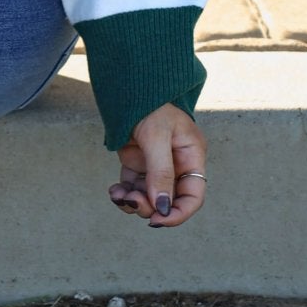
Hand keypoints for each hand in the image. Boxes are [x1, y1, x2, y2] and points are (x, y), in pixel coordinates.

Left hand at [108, 104, 206, 228]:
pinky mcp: (137, 164)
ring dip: (134, 202)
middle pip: (169, 201)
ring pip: (149, 197)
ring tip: (118, 195)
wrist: (127, 86)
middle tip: (131, 202)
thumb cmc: (149, 105)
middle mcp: (177, 165)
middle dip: (150, 207)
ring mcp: (156, 166)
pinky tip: (114, 191)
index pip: (193, 196)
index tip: (157, 220)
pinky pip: (133, 188)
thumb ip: (161, 172)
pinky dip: (123, 194)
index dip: (178, 213)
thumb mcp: (157, 137)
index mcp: (191, 157)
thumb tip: (162, 207)